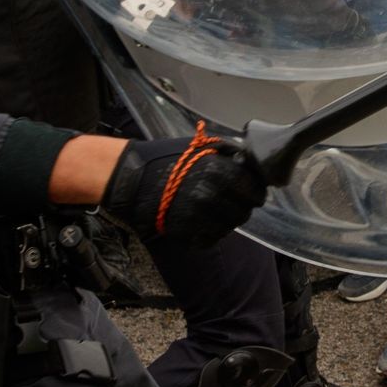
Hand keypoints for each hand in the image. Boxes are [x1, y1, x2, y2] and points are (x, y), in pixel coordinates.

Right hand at [102, 122, 266, 244]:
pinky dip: (210, 234)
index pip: (254, 189)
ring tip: (215, 211)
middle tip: (233, 202)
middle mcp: (211, 196)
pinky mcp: (185, 233)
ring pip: (229, 228)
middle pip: (244, 211)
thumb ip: (228, 154)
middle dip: (242, 207)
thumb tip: (250, 160)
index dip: (255, 191)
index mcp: (219, 172)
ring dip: (226, 221)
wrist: (131, 178)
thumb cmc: (166, 158)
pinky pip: (210, 239)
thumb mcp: (200, 146)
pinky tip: (202, 222)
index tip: (253, 192)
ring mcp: (198, 217)